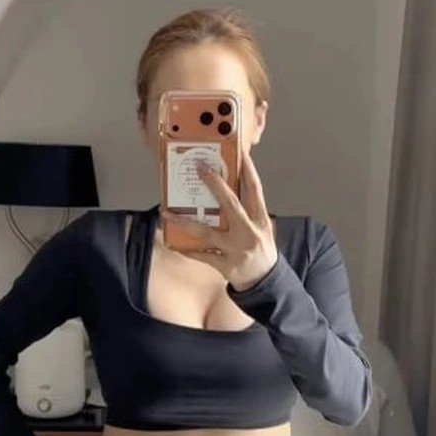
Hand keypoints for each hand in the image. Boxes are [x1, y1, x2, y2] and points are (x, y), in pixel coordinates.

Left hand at [160, 148, 277, 290]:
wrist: (267, 283)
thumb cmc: (261, 251)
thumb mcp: (261, 229)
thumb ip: (247, 211)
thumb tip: (225, 188)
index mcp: (260, 220)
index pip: (255, 190)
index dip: (248, 170)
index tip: (240, 153)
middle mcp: (249, 233)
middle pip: (231, 204)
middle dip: (215, 184)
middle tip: (199, 167)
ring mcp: (236, 250)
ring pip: (207, 232)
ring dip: (185, 221)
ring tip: (168, 212)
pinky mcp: (225, 266)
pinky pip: (201, 255)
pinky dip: (186, 249)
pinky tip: (172, 242)